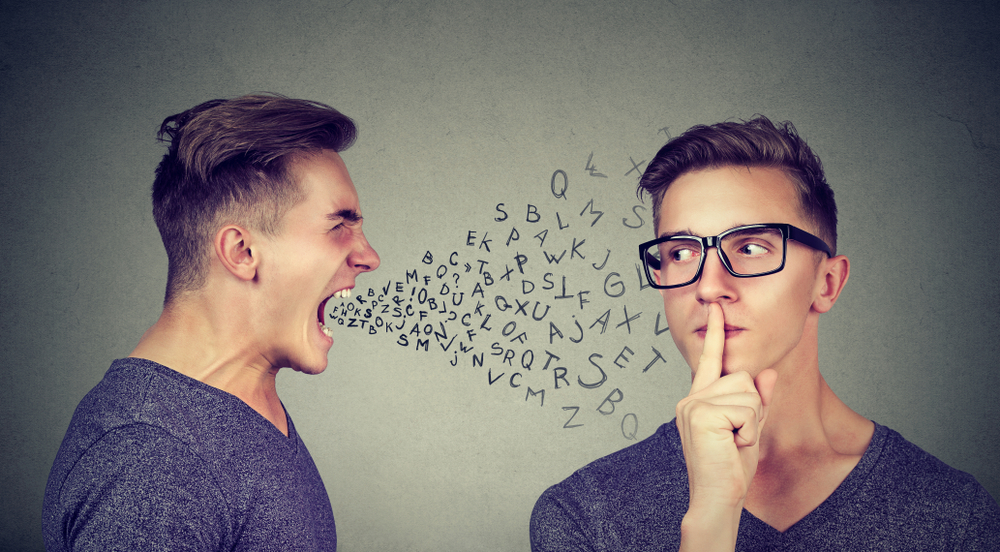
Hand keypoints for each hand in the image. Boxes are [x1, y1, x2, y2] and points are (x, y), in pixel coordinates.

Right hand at [675, 303, 776, 550]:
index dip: (715, 333)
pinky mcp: (701, 413)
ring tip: (733, 442)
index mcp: (699, 399)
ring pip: (747, 392)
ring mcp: (693, 404)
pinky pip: (746, 408)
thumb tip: (768, 373)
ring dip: (751, 421)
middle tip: (737, 437)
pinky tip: (732, 444)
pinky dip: (748, 429)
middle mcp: (692, 398)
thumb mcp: (750, 430)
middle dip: (753, 408)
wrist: (718, 497)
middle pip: (742, 377)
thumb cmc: (730, 468)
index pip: (711, 360)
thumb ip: (758, 402)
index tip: (715, 308)